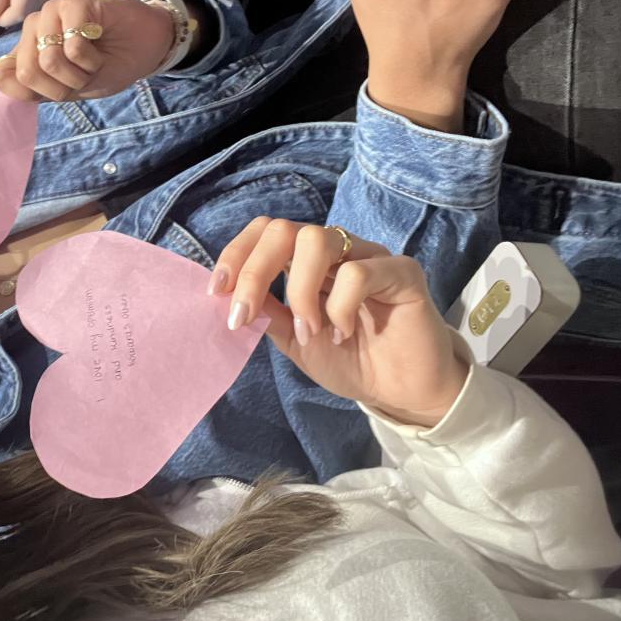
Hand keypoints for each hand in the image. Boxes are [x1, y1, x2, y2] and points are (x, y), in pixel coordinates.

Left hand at [0, 0, 174, 101]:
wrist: (146, 48)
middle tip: (85, 73)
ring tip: (94, 58)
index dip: (45, 92)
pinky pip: (72, 46)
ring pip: (49, 59)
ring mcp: (53, 12)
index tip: (69, 86)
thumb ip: (30, 87)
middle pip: (28, 70)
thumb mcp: (69, 90)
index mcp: (29, 48)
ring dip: (80, 72)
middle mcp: (35, 27)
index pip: (10, 77)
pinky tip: (101, 42)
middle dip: (63, 85)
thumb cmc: (108, 65)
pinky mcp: (74, 2)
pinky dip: (91, 57)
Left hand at [209, 218, 469, 427]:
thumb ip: (266, 314)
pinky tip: (344, 333)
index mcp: (307, 261)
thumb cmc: (351, 360)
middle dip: (255, 270)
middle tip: (245, 314)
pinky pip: (359, 272)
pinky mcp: (402, 272)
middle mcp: (337, 250)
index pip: (266, 231)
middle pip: (285, 228)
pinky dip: (339, 306)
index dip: (236, 254)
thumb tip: (227, 294)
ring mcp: (370, 256)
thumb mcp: (294, 340)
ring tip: (308, 331)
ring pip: (317, 240)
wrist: (401, 392)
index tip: (217, 291)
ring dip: (299, 290)